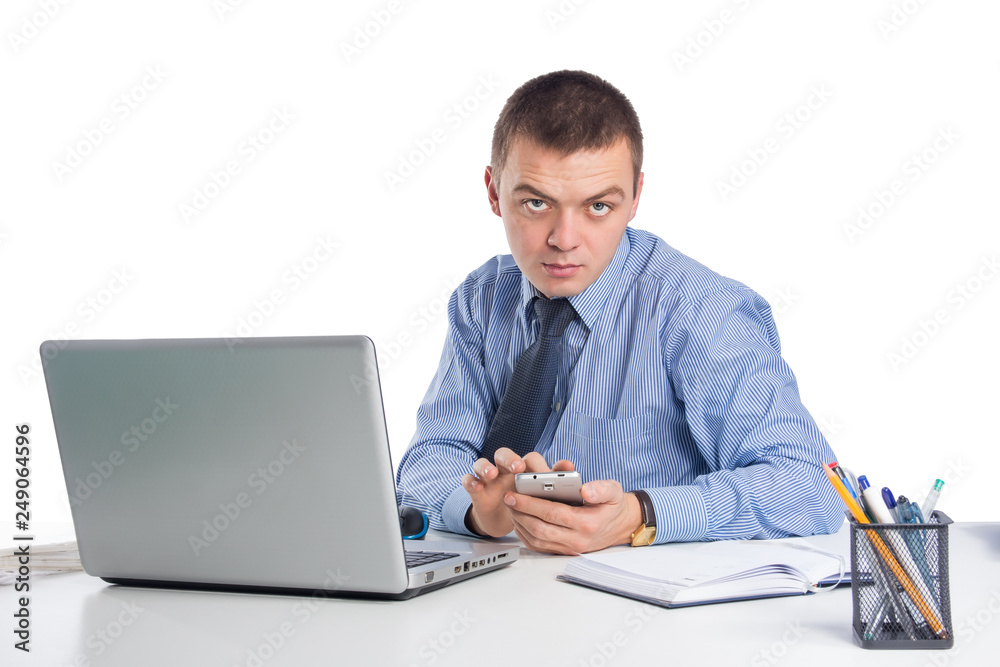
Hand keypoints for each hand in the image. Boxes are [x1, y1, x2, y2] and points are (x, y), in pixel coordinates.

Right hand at [461, 448, 573, 537]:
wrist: (505, 520)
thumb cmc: (526, 503)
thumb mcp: (541, 497)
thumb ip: (554, 482)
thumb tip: (570, 468)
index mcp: (524, 470)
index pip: (530, 458)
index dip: (538, 463)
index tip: (547, 472)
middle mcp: (505, 470)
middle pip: (504, 455)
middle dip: (511, 459)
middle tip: (518, 468)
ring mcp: (489, 479)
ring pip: (483, 464)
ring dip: (486, 466)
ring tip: (491, 474)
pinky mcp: (477, 490)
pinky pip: (469, 480)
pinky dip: (471, 481)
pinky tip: (476, 486)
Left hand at [505, 479, 641, 553]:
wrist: (620, 526)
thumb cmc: (613, 506)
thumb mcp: (614, 491)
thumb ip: (601, 488)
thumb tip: (585, 490)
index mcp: (587, 523)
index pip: (552, 513)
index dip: (530, 504)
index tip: (515, 494)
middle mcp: (577, 539)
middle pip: (540, 528)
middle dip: (520, 513)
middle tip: (508, 498)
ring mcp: (569, 549)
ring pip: (537, 540)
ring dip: (520, 524)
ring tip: (511, 507)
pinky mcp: (564, 552)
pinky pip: (539, 547)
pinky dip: (525, 535)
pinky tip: (519, 520)